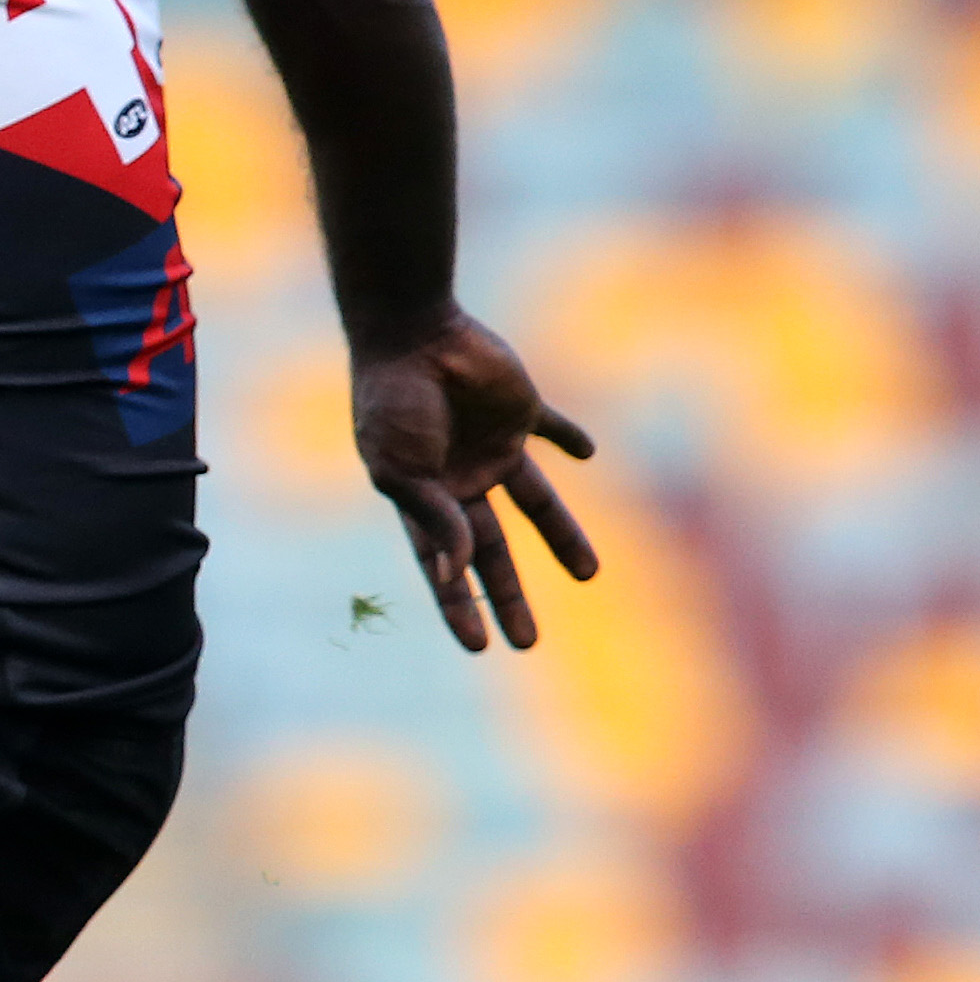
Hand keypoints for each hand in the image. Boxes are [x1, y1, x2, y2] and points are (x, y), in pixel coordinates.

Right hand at [350, 309, 597, 651]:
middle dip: (507, 595)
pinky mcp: (520, 411)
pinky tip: (585, 452)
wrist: (412, 334)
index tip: (478, 647)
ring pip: (536, 503)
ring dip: (562, 537)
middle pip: (493, 549)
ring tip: (588, 575)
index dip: (459, 605)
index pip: (444, 564)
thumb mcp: (404, 468)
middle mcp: (460, 479)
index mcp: (423, 498)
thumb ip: (435, 517)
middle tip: (526, 642)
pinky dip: (568, 437)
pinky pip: (551, 428)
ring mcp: (492, 446)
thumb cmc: (393, 402)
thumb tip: (460, 571)